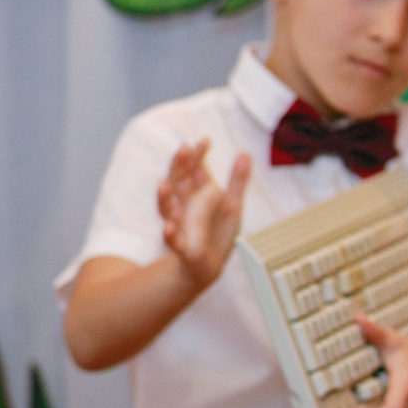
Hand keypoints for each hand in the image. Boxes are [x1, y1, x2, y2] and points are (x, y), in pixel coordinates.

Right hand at [157, 139, 249, 288]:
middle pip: (177, 183)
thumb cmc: (216, 233)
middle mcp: (184, 207)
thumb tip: (244, 152)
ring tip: (163, 184)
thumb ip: (237, 180)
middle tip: (183, 150)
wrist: (206, 266)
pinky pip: (172, 240)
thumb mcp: (232, 205)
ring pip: (167, 209)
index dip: (198, 156)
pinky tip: (169, 227)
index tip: (205, 141)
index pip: (194, 170)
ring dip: (164, 198)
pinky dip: (169, 234)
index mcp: (196, 194)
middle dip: (179, 167)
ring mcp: (180, 225)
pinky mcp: (182, 247)